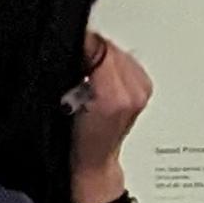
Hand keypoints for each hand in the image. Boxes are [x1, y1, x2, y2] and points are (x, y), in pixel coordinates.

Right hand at [66, 32, 151, 202]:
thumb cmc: (75, 142)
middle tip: (73, 63)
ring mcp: (142, 90)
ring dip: (99, 56)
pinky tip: (99, 79)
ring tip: (85, 76)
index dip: (79, 42)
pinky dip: (110, 63)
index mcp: (113, 98)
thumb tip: (76, 39)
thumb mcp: (58, 104)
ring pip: (116, 50)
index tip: (67, 45)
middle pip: (108, 46)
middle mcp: (134, 93)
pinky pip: (125, 60)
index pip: (98, 47)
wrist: (94, 162)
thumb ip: (70, 69)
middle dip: (88, 50)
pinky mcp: (145, 87)